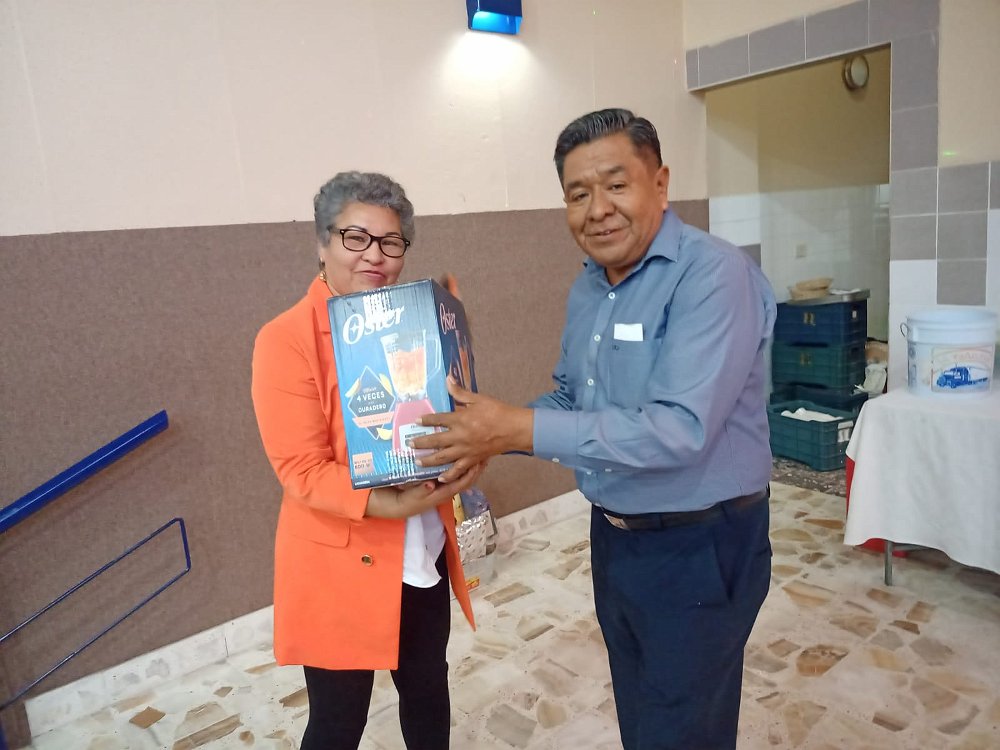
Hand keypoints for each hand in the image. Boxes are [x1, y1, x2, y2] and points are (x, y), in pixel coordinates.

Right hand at [364, 460, 486, 518]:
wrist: (397, 505)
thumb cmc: (407, 501)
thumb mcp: (413, 497)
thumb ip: (421, 491)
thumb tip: (430, 484)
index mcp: (443, 493)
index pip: (462, 482)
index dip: (472, 472)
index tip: (479, 460)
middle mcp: (446, 488)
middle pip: (466, 476)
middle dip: (475, 465)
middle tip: (483, 451)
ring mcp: (443, 484)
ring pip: (460, 472)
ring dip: (468, 462)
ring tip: (475, 448)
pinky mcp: (437, 480)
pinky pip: (452, 470)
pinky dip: (457, 461)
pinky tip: (459, 451)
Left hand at [409, 378, 532, 481]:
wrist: (514, 429)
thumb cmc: (497, 412)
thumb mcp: (478, 399)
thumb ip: (460, 392)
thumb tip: (448, 379)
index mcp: (460, 419)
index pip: (438, 419)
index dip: (426, 420)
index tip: (416, 421)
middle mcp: (460, 436)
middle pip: (435, 441)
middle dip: (421, 443)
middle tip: (409, 444)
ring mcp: (465, 450)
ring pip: (443, 458)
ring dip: (429, 461)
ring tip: (418, 462)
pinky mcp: (473, 460)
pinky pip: (458, 470)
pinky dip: (449, 475)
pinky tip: (441, 478)